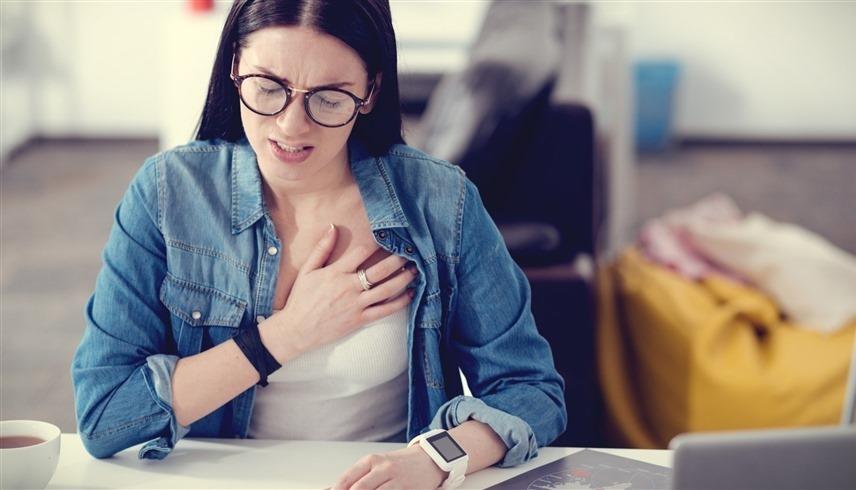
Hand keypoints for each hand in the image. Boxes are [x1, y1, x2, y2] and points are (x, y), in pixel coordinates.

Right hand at [260, 224, 416, 362]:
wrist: (297, 330)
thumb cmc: (300, 299)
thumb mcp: (307, 270)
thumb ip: (321, 248)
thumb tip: (333, 227)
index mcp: (336, 273)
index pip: (361, 252)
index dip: (376, 243)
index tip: (388, 236)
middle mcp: (349, 287)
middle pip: (380, 270)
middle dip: (398, 259)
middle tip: (410, 251)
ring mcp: (356, 304)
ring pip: (387, 289)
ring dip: (404, 279)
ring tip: (415, 270)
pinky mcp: (360, 319)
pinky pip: (385, 310)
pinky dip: (400, 302)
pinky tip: (410, 294)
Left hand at [333, 445, 446, 489]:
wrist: (429, 459)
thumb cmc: (400, 463)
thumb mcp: (378, 464)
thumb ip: (359, 476)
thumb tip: (336, 488)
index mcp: (372, 460)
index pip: (348, 477)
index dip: (337, 489)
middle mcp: (384, 468)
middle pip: (360, 489)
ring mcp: (397, 480)